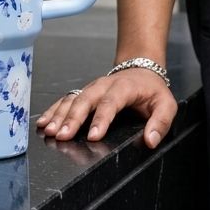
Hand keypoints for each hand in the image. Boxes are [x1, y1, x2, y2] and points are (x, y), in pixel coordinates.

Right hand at [36, 71, 177, 148]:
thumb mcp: (166, 104)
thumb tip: (150, 141)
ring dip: (58, 115)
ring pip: (72, 99)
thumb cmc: (152, 90)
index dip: (101, 119)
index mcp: (124, 88)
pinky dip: (53, 110)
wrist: (141, 69)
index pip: (110, 103)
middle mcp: (104, 86)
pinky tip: (43, 122)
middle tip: (61, 135)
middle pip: (85, 100)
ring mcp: (91, 88)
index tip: (93, 136)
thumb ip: (160, 123)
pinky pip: (65, 99)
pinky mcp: (84, 92)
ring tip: (48, 131)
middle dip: (72, 119)